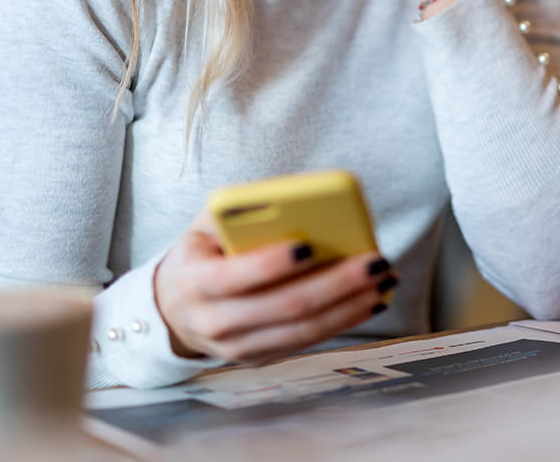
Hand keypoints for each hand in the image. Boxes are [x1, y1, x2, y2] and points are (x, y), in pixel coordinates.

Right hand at [153, 210, 395, 362]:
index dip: (273, 263)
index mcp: (196, 282)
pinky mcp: (261, 357)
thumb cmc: (203, 252)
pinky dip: (345, 320)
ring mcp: (238, 347)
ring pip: (304, 329)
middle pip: (285, 306)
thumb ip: (242, 211)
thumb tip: (297, 202)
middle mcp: (215, 322)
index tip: (310, 244)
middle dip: (336, 283)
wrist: (175, 306)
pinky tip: (372, 299)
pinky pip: (309, 341)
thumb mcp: (207, 224)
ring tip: (384, 279)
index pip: (236, 276)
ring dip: (351, 305)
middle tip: (376, 261)